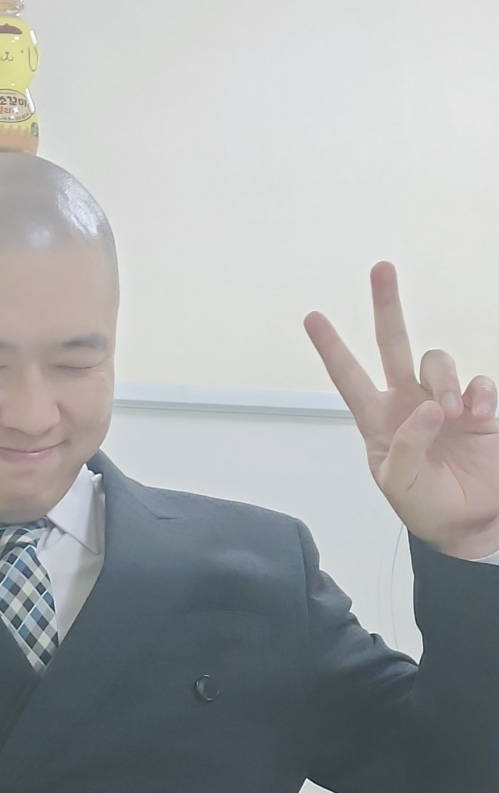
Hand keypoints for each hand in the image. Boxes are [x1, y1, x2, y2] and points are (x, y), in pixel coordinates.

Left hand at [304, 261, 498, 559]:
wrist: (469, 524)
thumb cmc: (424, 505)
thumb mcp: (398, 484)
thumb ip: (407, 445)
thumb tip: (427, 406)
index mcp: (378, 421)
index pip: (349, 378)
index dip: (332, 348)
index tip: (312, 317)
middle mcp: (408, 403)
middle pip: (394, 344)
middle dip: (387, 307)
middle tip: (381, 269)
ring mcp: (443, 402)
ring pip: (438, 361)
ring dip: (444, 380)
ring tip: (452, 413)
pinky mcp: (479, 408)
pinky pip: (480, 381)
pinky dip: (479, 393)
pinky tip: (477, 416)